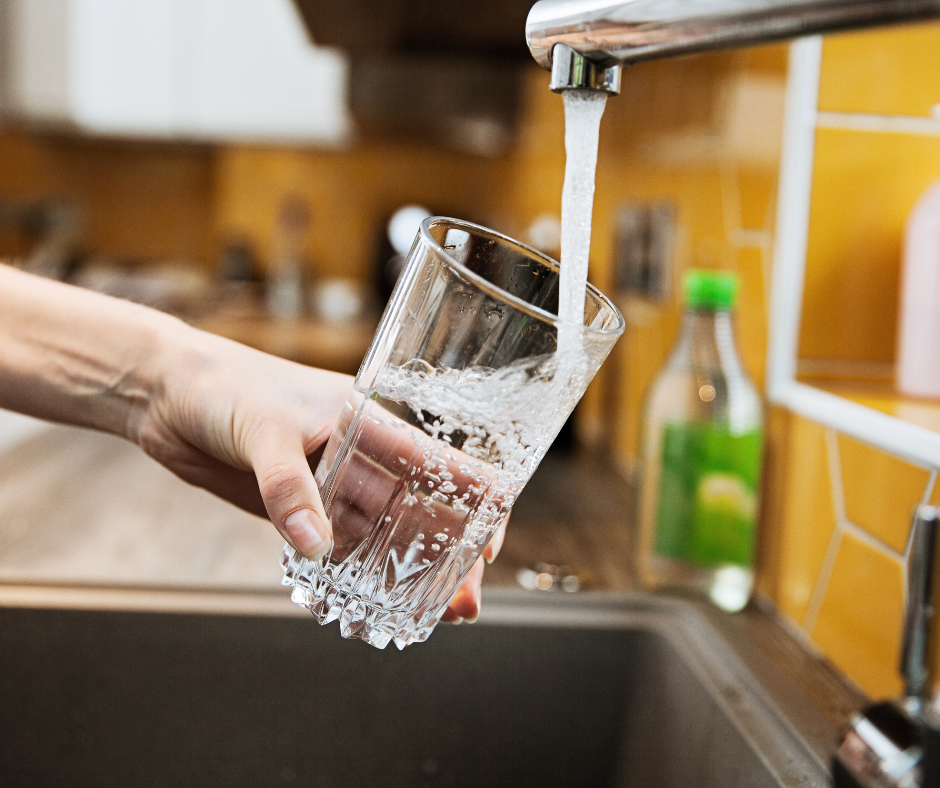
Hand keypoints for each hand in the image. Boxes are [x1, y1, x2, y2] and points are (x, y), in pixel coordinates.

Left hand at [135, 326, 504, 621]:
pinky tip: (368, 604)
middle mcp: (359, 456)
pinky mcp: (296, 508)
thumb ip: (289, 486)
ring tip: (428, 615)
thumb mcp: (263, 429)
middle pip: (417, 511)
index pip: (439, 461)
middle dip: (444, 556)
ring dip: (404, 574)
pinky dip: (351, 575)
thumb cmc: (224, 387)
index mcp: (368, 420)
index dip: (474, 500)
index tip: (490, 543)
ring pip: (381, 535)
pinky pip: (333, 546)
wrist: (168, 394)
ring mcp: (329, 485)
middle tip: (463, 603)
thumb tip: (318, 544)